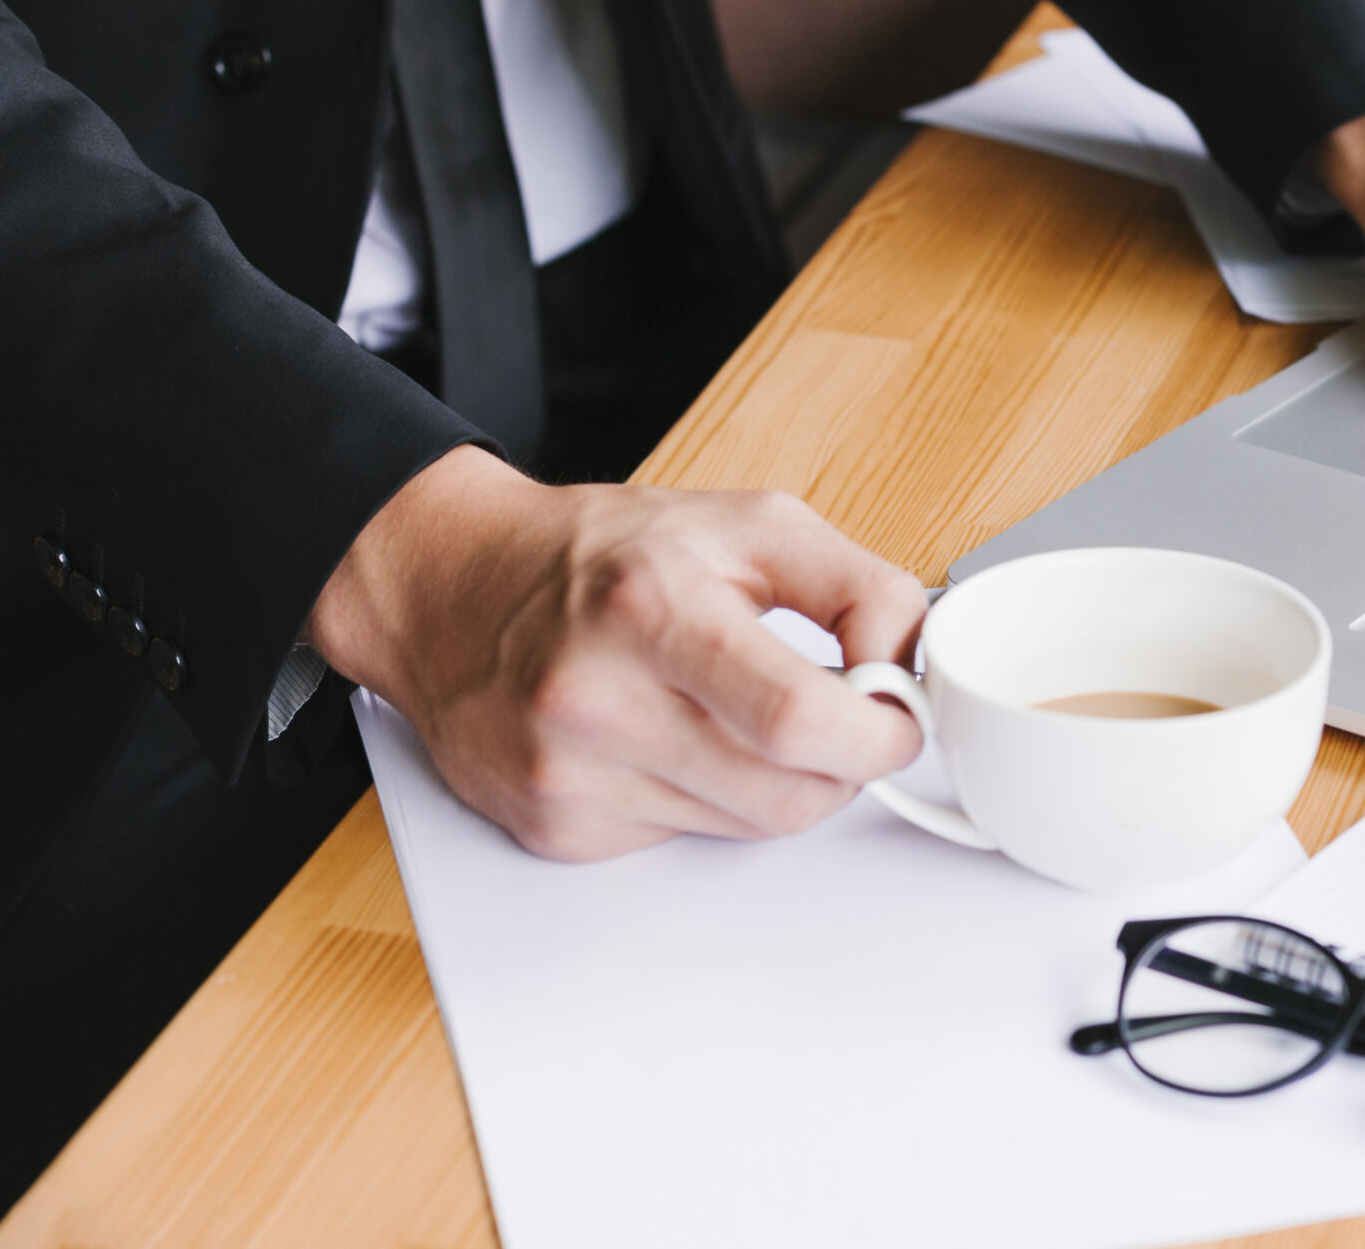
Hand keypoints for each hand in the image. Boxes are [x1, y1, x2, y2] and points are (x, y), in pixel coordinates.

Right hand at [308, 446, 925, 860]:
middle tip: (839, 717)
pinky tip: (672, 738)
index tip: (897, 716)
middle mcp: (595, 699)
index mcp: (651, 608)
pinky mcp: (552, 827)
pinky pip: (683, 840)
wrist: (456, 588)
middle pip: (784, 795)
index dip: (877, 732)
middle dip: (842, 765)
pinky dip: (707, 798)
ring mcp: (565, 775)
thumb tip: (908, 664)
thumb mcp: (752, 524)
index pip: (797, 719)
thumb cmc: (607, 553)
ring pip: (745, 829)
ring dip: (778, 781)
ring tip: (743, 712)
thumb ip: (859, 586)